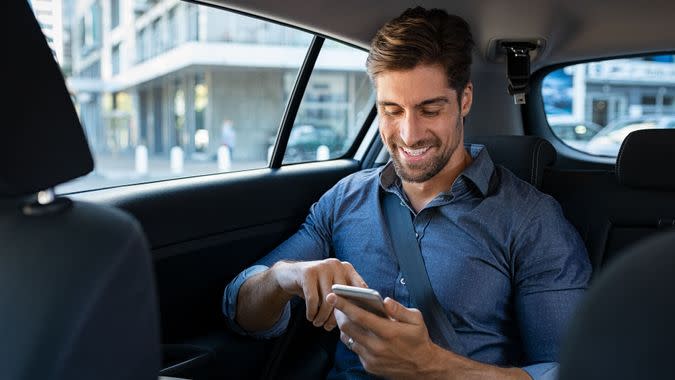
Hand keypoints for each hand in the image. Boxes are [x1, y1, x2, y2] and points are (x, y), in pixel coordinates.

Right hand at [271, 258, 366, 330]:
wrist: (290, 275)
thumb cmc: (316, 288)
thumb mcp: (332, 290)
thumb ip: (345, 298)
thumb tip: (357, 317)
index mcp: (347, 268)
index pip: (360, 288)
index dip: (359, 305)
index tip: (354, 321)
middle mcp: (336, 264)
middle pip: (342, 296)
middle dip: (336, 316)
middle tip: (329, 327)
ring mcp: (322, 266)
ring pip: (327, 299)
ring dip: (322, 316)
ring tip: (318, 323)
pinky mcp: (307, 272)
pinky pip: (313, 299)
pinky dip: (312, 312)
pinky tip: (310, 317)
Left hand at [326, 293, 441, 378]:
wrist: (423, 368)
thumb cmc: (419, 340)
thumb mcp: (416, 320)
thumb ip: (399, 309)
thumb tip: (385, 301)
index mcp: (388, 332)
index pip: (359, 316)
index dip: (343, 305)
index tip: (332, 296)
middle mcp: (377, 346)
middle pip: (348, 327)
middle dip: (338, 313)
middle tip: (335, 303)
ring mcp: (371, 358)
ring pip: (348, 339)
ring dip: (344, 326)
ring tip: (344, 315)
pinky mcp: (369, 366)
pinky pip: (355, 349)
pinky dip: (353, 339)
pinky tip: (357, 331)